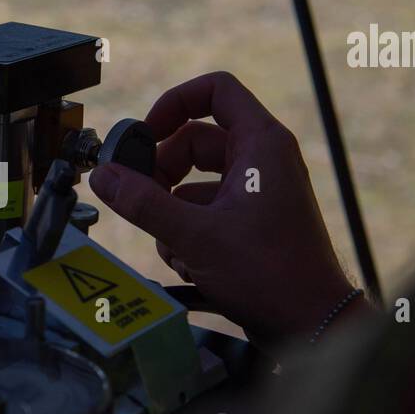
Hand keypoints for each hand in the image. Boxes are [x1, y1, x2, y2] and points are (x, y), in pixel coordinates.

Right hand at [88, 72, 362, 352]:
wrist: (311, 324)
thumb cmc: (271, 275)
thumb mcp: (194, 235)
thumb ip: (143, 202)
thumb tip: (103, 175)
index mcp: (261, 144)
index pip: (215, 90)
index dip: (173, 103)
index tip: (144, 133)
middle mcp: (263, 161)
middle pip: (194, 141)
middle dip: (162, 172)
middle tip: (139, 197)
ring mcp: (258, 192)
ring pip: (196, 183)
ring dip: (172, 212)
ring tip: (174, 245)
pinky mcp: (252, 222)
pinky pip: (207, 211)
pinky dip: (189, 232)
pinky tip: (188, 263)